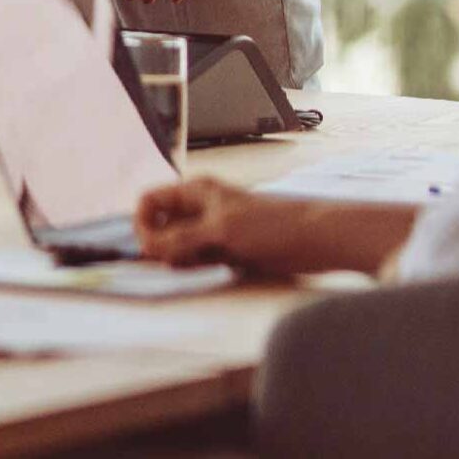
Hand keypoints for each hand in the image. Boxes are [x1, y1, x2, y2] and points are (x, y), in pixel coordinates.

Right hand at [135, 177, 301, 271]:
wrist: (314, 240)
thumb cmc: (273, 225)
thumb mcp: (221, 230)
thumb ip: (181, 238)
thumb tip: (148, 247)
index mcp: (196, 191)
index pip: (150, 201)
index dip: (143, 223)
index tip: (149, 247)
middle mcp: (200, 208)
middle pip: (161, 225)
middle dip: (161, 244)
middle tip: (176, 260)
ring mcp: (212, 230)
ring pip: (177, 244)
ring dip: (178, 258)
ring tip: (199, 263)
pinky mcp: (225, 250)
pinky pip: (196, 259)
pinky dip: (195, 266)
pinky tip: (211, 268)